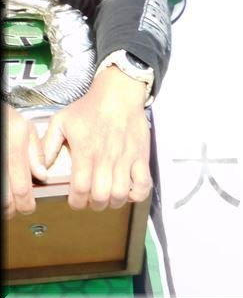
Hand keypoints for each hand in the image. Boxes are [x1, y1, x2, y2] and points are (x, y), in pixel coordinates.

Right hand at [3, 104, 48, 219]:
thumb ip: (36, 153)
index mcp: (15, 150)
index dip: (26, 203)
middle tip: (16, 209)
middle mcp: (1, 160)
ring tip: (7, 206)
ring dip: (2, 205)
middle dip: (12, 209)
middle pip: (5, 199)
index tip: (29, 207)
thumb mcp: (26, 129)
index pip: (22, 187)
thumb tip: (43, 175)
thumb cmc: (5, 119)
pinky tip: (3, 193)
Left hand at [42, 66, 151, 210]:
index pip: (80, 189)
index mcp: (86, 151)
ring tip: (109, 196)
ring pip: (122, 193)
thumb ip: (48, 145)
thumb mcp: (61, 121)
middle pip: (101, 195)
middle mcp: (106, 157)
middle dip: (94, 204)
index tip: (75, 200)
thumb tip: (42, 169)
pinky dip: (137, 193)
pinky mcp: (141, 156)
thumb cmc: (90, 107)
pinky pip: (144, 183)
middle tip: (92, 199)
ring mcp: (126, 158)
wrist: (119, 93)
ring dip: (114, 201)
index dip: (76, 201)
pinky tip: (129, 190)